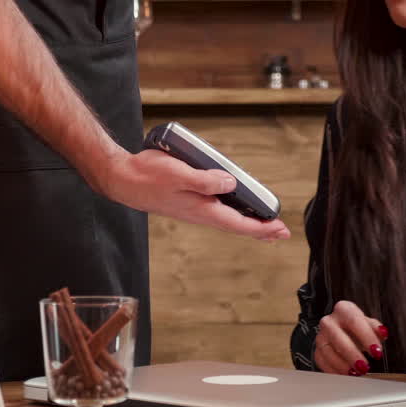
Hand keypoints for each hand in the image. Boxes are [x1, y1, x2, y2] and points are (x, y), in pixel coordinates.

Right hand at [93, 148, 290, 240]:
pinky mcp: (189, 203)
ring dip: (248, 223)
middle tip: (282, 232)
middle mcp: (201, 213)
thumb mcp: (179, 174)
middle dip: (260, 229)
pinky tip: (234, 208)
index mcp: (202, 209)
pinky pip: (218, 212)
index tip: (281, 229)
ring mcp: (194, 210)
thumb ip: (205, 180)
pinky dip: (232, 214)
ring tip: (265, 225)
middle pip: (237, 225)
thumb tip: (231, 183)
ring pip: (228, 220)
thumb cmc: (149, 175)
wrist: (124, 180)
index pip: (239, 223)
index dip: (262, 228)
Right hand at [313, 300, 387, 375]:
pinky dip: (333, 370)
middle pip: (338, 338)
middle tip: (364, 366)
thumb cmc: (356, 327)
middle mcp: (329, 321)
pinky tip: (344, 375)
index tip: (376, 351)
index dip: (366, 337)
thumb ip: (376, 328)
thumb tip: (382, 333)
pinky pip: (322, 361)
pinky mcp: (318, 350)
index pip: (354, 321)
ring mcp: (321, 336)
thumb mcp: (369, 324)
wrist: (342, 329)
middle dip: (352, 354)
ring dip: (342, 365)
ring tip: (355, 373)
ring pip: (328, 351)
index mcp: (344, 310)